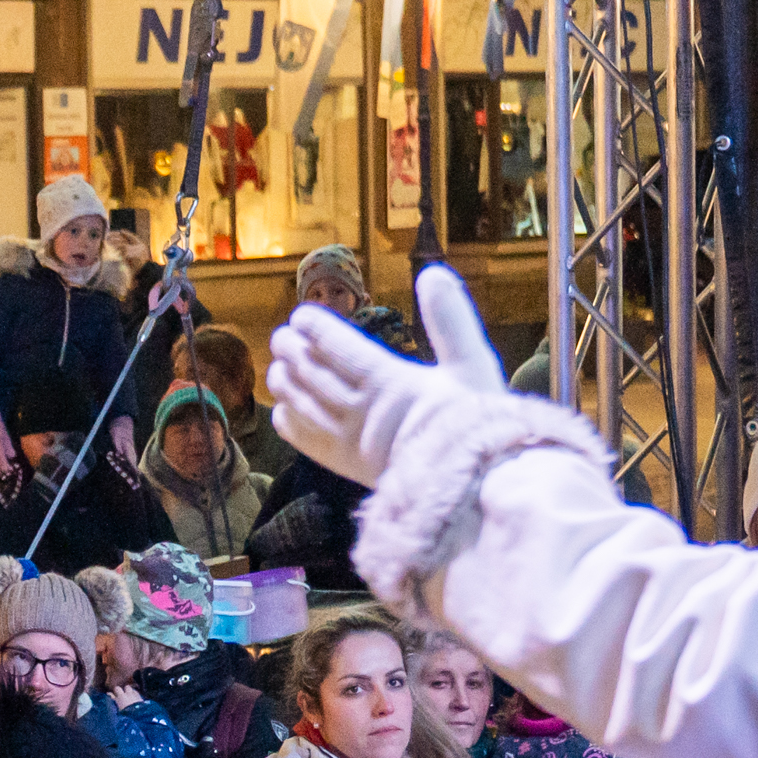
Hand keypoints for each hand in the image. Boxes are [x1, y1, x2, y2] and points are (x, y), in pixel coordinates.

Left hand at [266, 262, 510, 486]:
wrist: (474, 485)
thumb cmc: (478, 423)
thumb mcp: (472, 365)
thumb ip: (451, 320)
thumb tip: (433, 273)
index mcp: (390, 381)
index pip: (339, 348)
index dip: (316, 329)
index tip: (302, 315)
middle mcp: (361, 411)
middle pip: (313, 374)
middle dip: (293, 351)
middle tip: (283, 336)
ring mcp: (349, 442)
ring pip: (303, 406)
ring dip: (286, 383)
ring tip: (278, 366)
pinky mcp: (346, 467)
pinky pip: (307, 443)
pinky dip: (291, 423)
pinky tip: (283, 410)